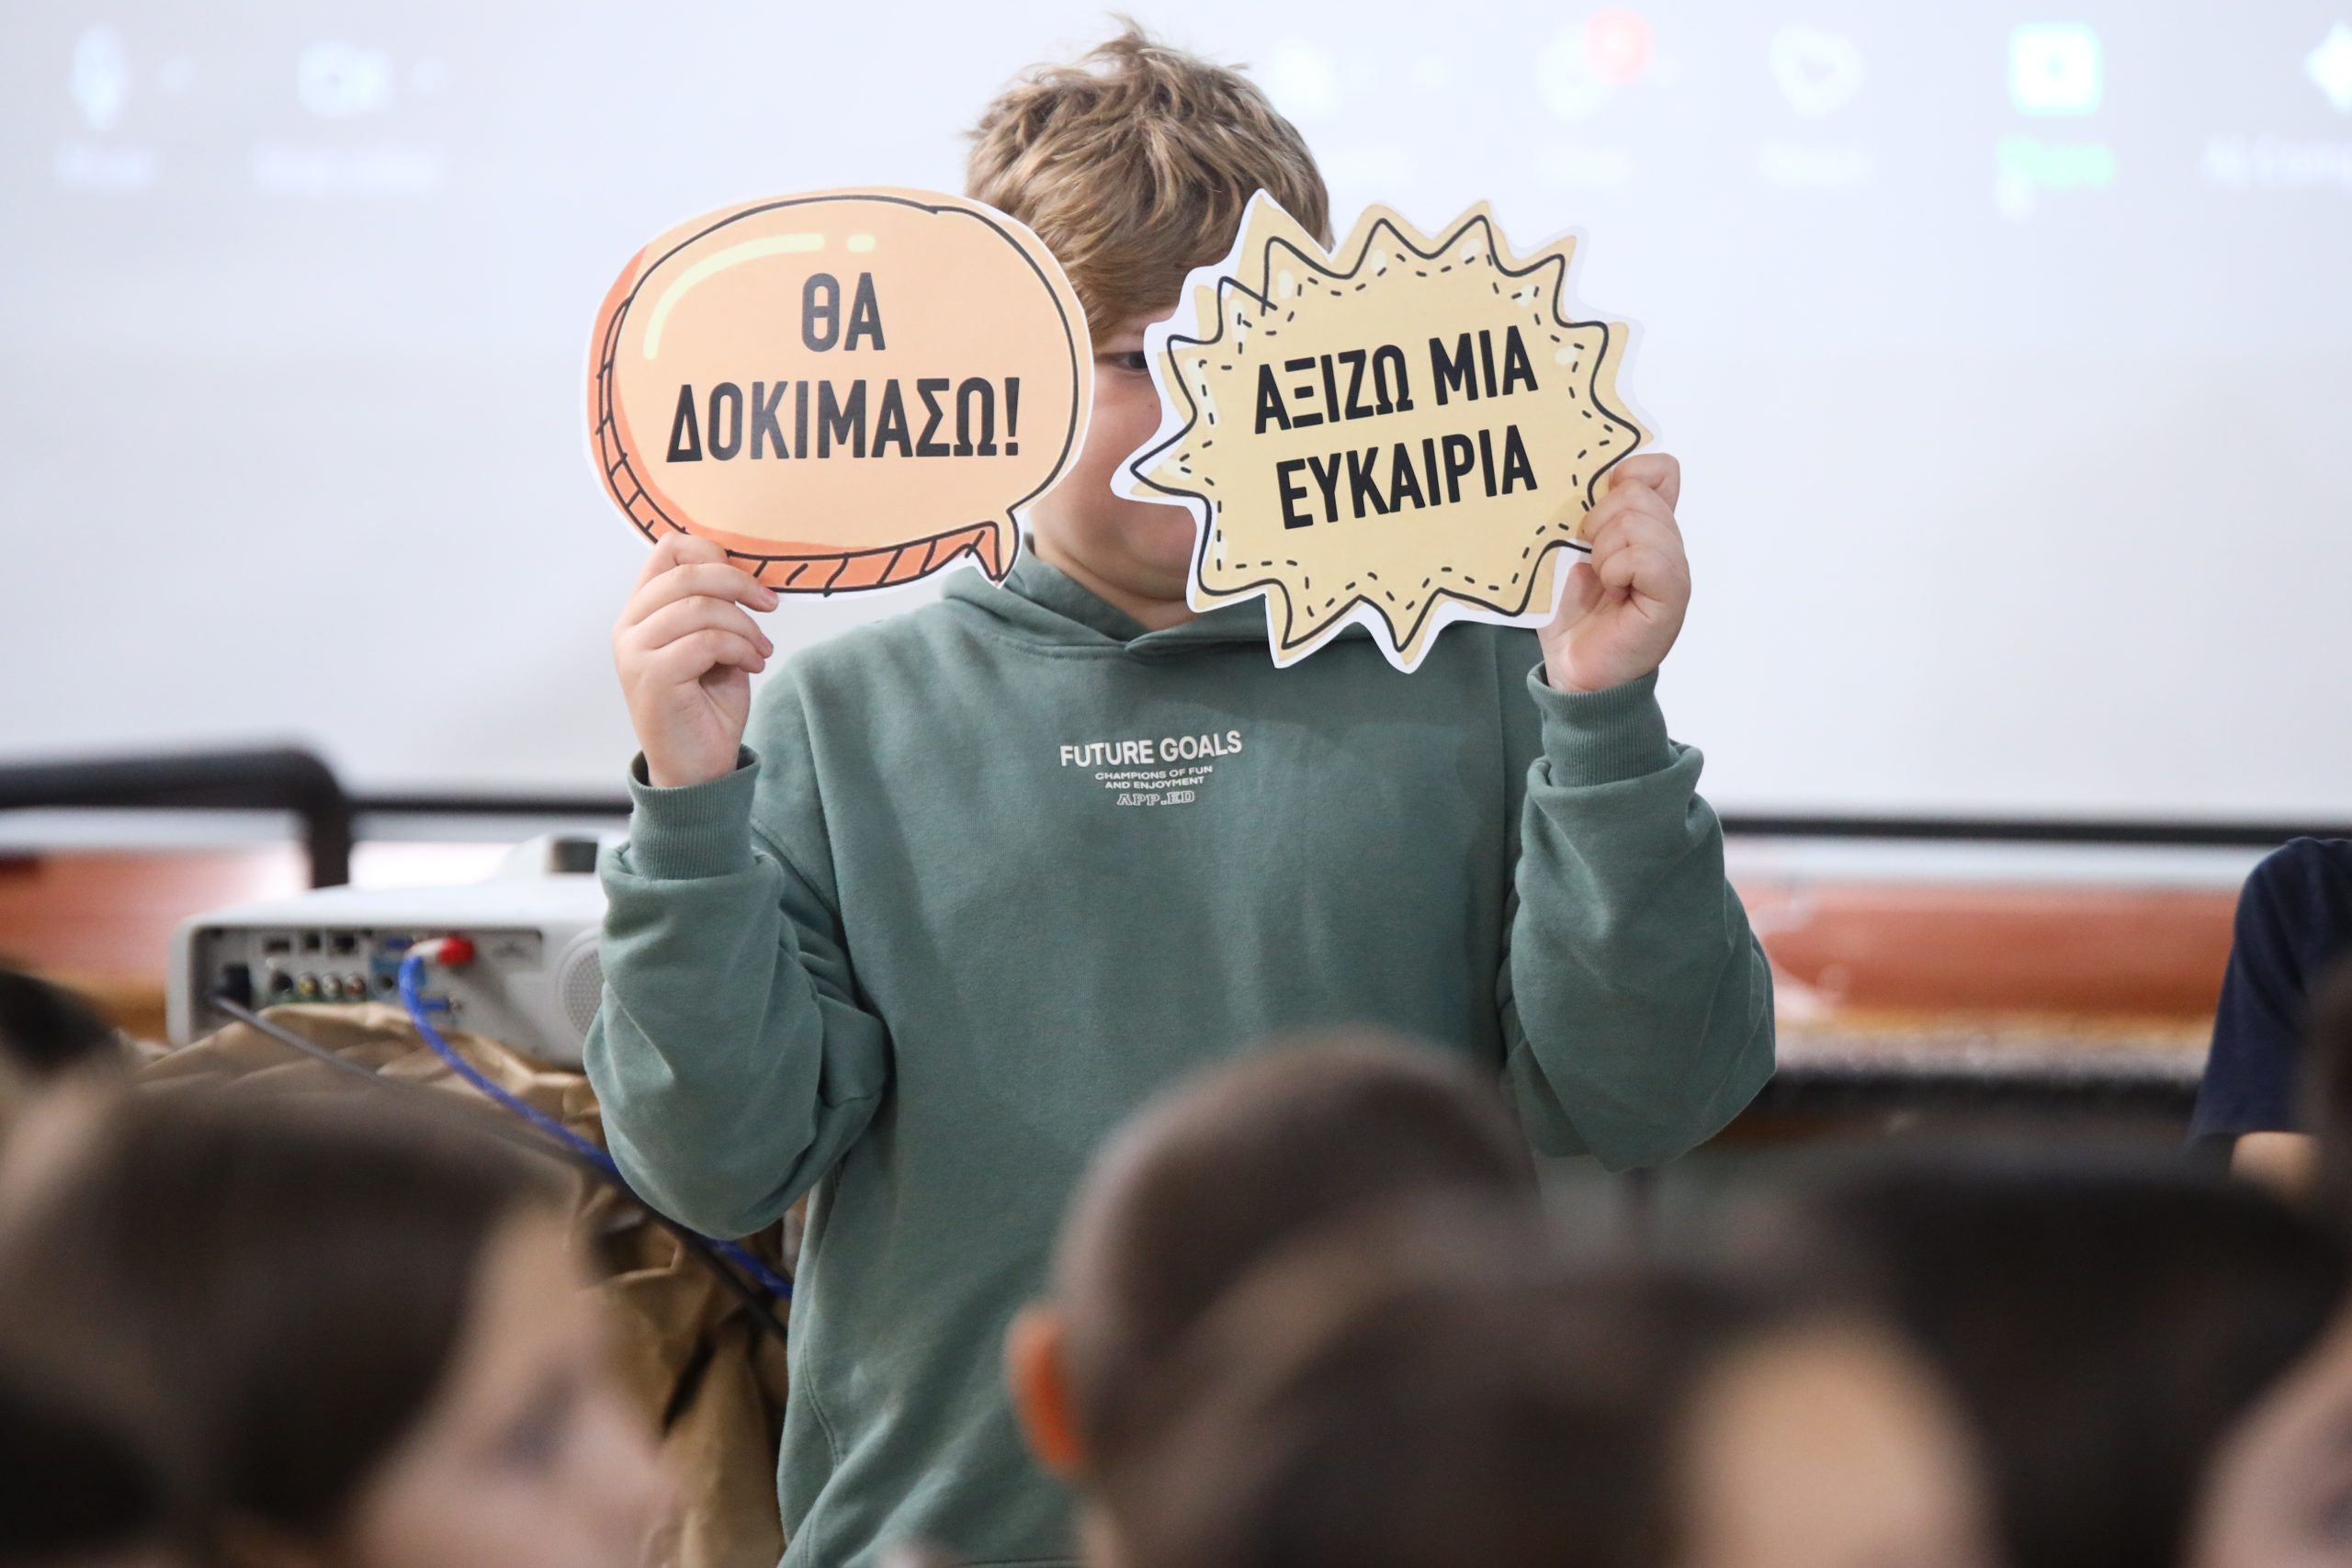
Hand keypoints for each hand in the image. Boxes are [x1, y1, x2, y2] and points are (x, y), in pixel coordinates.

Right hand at [613, 534, 777, 788]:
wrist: (697, 769)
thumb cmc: (707, 707)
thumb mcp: (715, 645)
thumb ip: (715, 607)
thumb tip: (742, 569)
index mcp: (641, 612)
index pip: (667, 551)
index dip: (712, 552)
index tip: (748, 581)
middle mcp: (629, 627)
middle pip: (686, 573)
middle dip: (739, 584)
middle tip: (770, 606)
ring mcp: (634, 652)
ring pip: (699, 607)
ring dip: (745, 626)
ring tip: (761, 650)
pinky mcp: (651, 677)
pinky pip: (706, 641)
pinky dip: (741, 649)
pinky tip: (753, 667)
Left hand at [1539, 453, 1689, 694]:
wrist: (1572, 668)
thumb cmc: (1570, 611)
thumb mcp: (1569, 550)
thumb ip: (1585, 514)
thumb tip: (1590, 478)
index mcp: (1647, 528)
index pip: (1662, 470)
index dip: (1628, 472)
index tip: (1596, 500)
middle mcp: (1667, 545)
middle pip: (1641, 493)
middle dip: (1601, 518)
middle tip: (1589, 555)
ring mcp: (1673, 571)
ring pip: (1642, 522)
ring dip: (1606, 549)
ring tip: (1601, 577)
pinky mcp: (1670, 599)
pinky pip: (1648, 558)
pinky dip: (1618, 568)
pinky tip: (1611, 588)